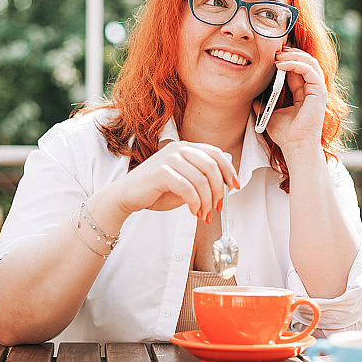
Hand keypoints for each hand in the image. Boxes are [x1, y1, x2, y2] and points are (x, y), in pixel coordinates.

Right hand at [112, 141, 238, 221]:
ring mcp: (169, 158)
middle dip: (219, 189)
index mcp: (186, 147)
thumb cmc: (156, 190)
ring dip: (206, 201)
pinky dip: (194, 202)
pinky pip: (187, 188)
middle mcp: (178, 149)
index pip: (216, 153)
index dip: (229, 170)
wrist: (127, 196)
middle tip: (218, 206)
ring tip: (203, 213)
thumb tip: (226, 178)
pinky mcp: (161, 172)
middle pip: (211, 166)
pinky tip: (193, 211)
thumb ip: (202, 177)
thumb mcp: (185, 181)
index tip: (235, 186)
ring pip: (201, 180)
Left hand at [254, 46, 327, 151]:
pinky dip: (295, 64)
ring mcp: (317, 90)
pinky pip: (309, 70)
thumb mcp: (269, 114)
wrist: (294, 146)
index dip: (286, 59)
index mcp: (302, 93)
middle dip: (290, 53)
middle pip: (305, 62)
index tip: (271, 55)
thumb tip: (253, 96)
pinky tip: (280, 64)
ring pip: (309, 62)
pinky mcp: (319, 92)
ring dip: (293, 55)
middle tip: (275, 50)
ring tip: (277, 55)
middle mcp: (312, 90)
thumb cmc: (285, 134)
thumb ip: (263, 103)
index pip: (297, 69)